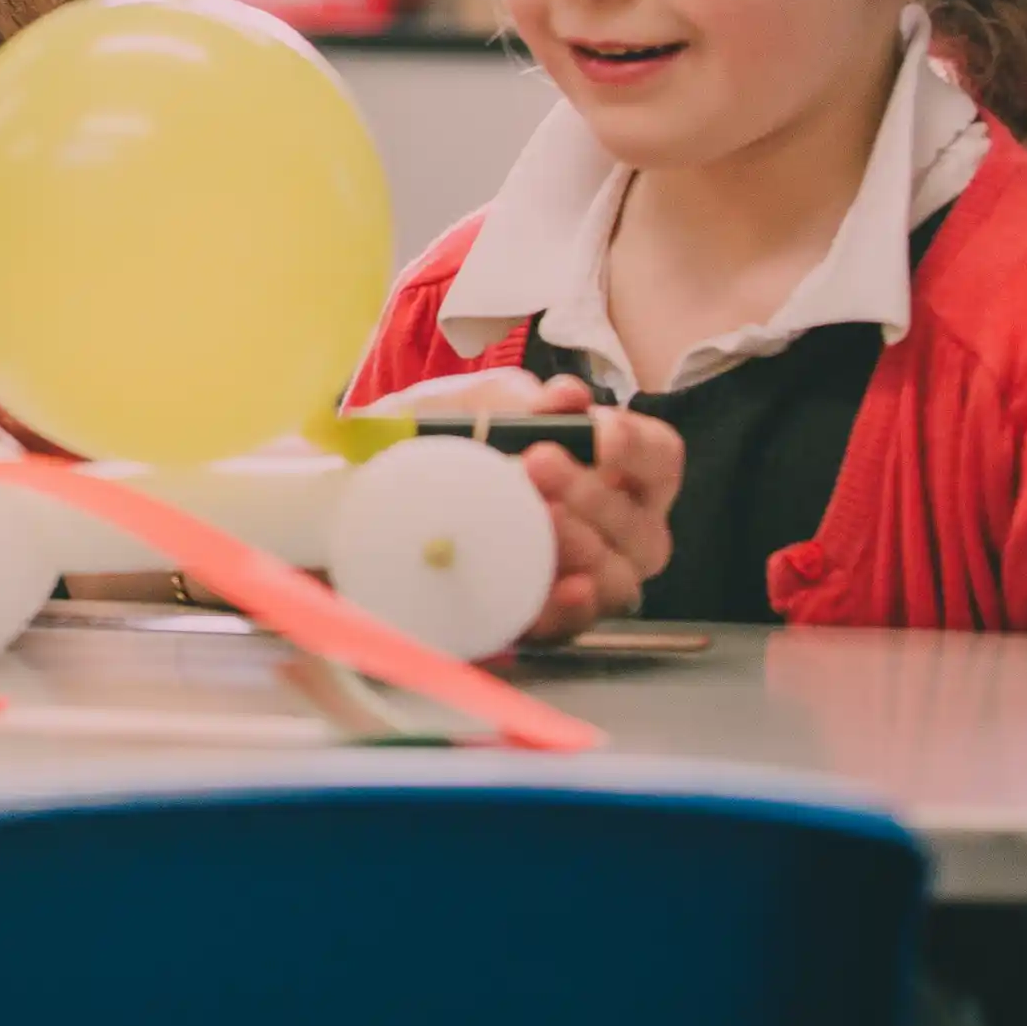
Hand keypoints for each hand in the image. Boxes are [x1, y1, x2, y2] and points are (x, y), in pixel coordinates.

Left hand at [365, 369, 679, 640]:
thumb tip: (566, 398)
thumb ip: (517, 399)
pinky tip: (564, 587)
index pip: (660, 461)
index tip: (600, 432)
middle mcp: (609, 531)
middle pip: (642, 526)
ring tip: (539, 515)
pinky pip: (572, 627)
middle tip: (539, 462)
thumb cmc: (441, 441)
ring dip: (585, 545)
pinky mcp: (535, 618)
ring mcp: (577, 580)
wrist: (366, 491)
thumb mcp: (470, 406)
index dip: (640, 448)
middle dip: (596, 494)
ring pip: (618, 579)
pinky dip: (570, 607)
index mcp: (610, 472)